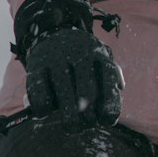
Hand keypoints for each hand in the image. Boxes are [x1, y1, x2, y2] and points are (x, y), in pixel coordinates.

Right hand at [13, 0, 123, 132]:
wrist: (53, 29)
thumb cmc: (82, 56)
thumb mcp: (101, 58)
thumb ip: (112, 75)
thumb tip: (120, 88)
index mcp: (99, 55)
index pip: (109, 83)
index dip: (110, 106)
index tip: (106, 121)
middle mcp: (80, 54)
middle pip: (87, 93)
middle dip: (88, 117)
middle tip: (85, 126)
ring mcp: (57, 58)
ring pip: (64, 93)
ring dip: (69, 117)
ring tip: (71, 127)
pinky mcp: (37, 63)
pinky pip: (40, 91)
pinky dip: (43, 108)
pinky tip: (45, 112)